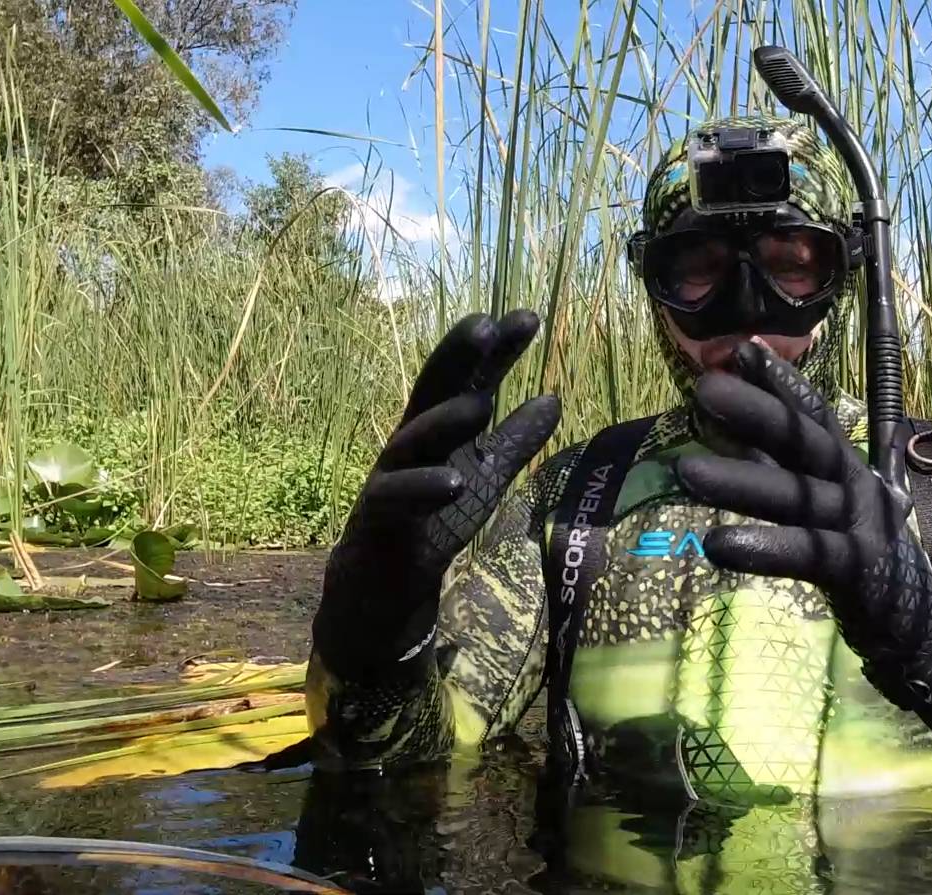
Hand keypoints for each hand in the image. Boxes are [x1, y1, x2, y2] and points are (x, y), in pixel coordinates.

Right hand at [314, 310, 560, 676]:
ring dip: (443, 422)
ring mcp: (391, 478)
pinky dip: (423, 489)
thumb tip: (553, 398)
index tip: (528, 317)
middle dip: (455, 358)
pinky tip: (453, 485)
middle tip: (485, 327)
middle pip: (431, 392)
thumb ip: (514, 440)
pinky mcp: (378, 518)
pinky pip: (396, 499)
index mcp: (439, 429)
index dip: (495, 351)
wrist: (387, 582)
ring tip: (479, 406)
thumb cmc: (434, 517)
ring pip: (411, 441)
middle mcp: (411, 443)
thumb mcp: (484, 476)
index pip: (468, 380)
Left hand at [673, 341, 931, 666]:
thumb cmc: (856, 548)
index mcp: (845, 465)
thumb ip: (778, 463)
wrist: (917, 618)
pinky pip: (805, 554)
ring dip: (740, 481)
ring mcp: (857, 524)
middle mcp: (854, 485)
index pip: (812, 414)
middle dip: (756, 412)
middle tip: (704, 388)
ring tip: (685, 470)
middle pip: (803, 442)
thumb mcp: (820, 498)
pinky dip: (763, 549)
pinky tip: (717, 545)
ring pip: (794, 496)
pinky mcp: (855, 568)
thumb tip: (732, 423)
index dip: (780, 381)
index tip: (742, 348)